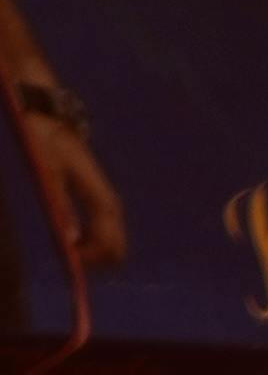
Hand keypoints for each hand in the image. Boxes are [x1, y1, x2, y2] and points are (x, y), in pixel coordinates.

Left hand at [28, 112, 123, 273]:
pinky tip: (73, 240)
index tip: (73, 260)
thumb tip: (71, 240)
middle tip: (71, 259)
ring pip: (111, 239)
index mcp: (96, 192)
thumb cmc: (43, 138)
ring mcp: (103, 198)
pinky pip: (103, 230)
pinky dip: (91, 242)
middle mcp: (106, 199)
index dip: (95, 255)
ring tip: (69, 250)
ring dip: (94, 252)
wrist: (45, 114)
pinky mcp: (95, 197)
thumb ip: (60, 204)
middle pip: (116, 243)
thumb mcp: (47, 170)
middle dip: (97, 258)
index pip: (109, 237)